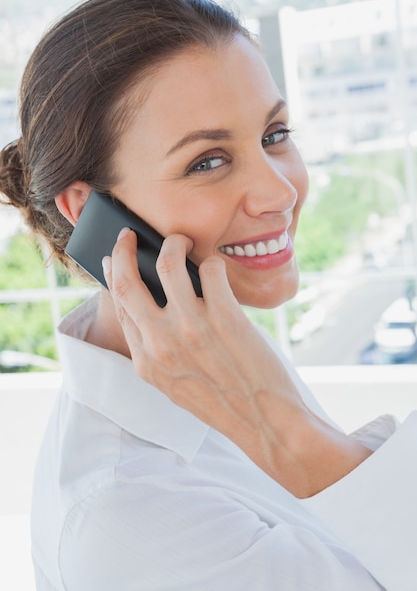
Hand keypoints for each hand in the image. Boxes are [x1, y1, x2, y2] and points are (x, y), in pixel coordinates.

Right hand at [103, 228, 371, 496]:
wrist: (266, 422)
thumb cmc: (223, 401)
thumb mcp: (174, 383)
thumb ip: (157, 349)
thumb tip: (152, 305)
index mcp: (145, 361)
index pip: (118, 306)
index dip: (114, 273)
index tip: (116, 258)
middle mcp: (161, 343)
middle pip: (127, 281)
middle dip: (124, 249)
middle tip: (130, 235)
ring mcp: (192, 328)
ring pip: (169, 263)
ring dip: (174, 243)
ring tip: (182, 241)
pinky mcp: (226, 317)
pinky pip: (211, 270)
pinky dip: (213, 262)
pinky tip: (216, 267)